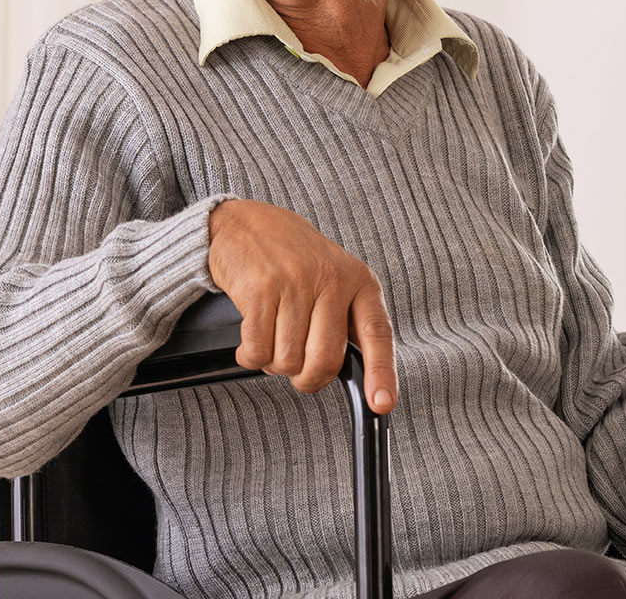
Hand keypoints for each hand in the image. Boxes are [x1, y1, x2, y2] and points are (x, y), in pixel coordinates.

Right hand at [207, 198, 396, 414]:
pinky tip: (250, 344)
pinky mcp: (260, 290)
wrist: (244, 223)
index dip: (381, 373)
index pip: (377, 333)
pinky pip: (258, 349)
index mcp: (357, 279)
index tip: (381, 402)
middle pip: (324, 359)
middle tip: (298, 372)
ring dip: (274, 364)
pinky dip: (250, 358)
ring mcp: (294, 283)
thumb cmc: (291, 256)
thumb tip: (359, 372)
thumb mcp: (333, 276)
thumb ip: (346, 317)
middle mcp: (329, 279)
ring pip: (288, 359)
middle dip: (308, 379)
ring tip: (270, 343)